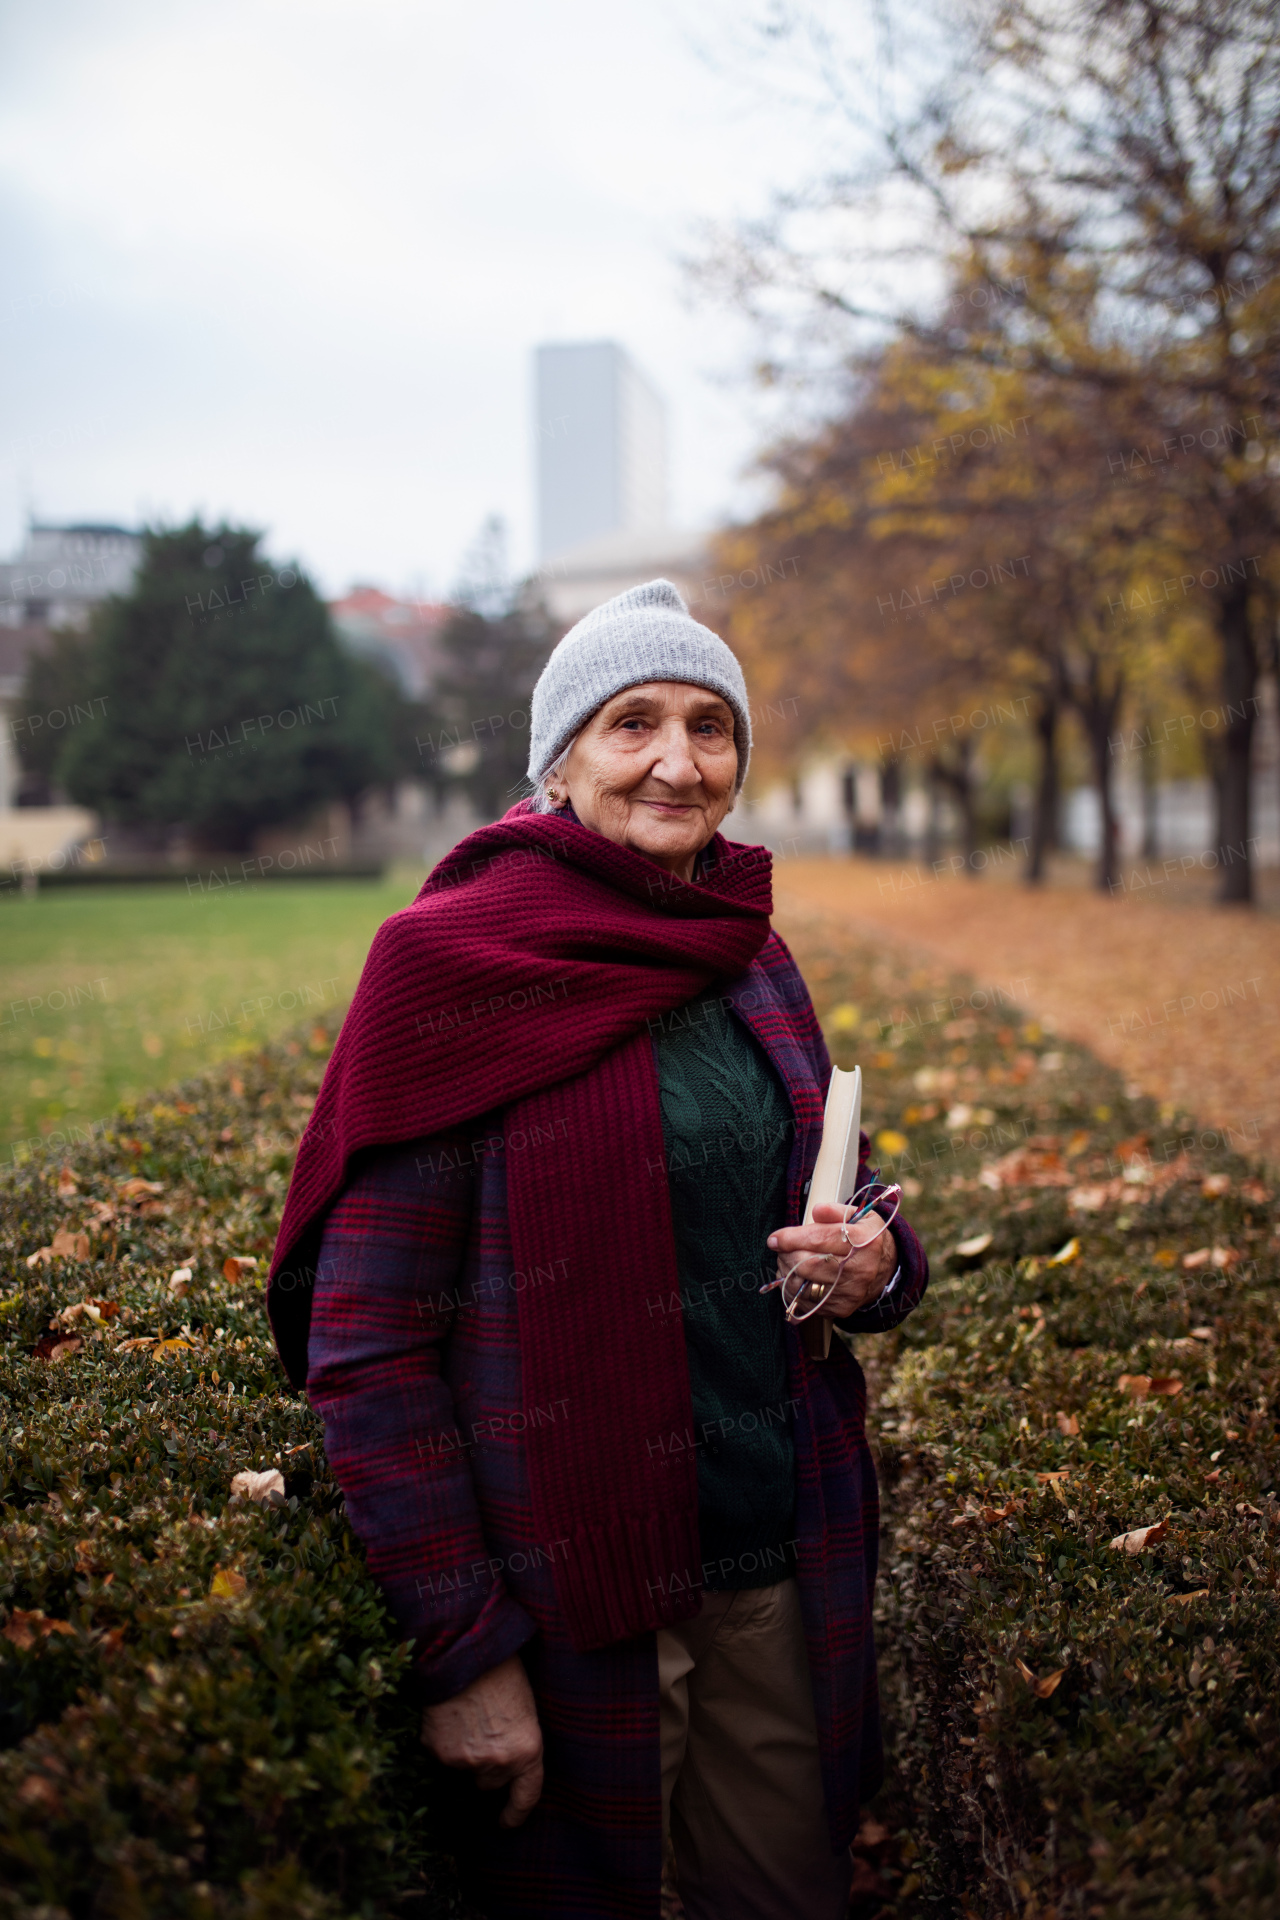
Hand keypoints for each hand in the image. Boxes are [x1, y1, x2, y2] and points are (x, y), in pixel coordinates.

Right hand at [420, 1654, 543, 1827]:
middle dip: (487, 1765)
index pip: (526, 1796)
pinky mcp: (437, 1751)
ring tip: (467, 1714)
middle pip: (488, 1783)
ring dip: (463, 1751)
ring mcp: (464, 1760)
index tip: (507, 1823)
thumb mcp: (524, 1708)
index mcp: (528, 1750)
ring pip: (463, 1769)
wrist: (466, 1646)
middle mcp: (497, 1762)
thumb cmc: (502, 1669)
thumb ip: (517, 1743)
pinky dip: (442, 1739)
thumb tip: (503, 1764)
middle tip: (485, 1730)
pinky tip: (449, 1713)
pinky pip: (439, 1754)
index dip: (516, 1814)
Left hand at [766, 1202, 896, 1319]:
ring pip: (805, 1285)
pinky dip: (794, 1289)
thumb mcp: (859, 1216)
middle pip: (810, 1264)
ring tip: (786, 1260)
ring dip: (787, 1272)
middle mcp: (860, 1269)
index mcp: (865, 1241)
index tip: (775, 1238)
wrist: (885, 1268)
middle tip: (780, 1248)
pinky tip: (794, 1276)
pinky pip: (807, 1302)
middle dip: (787, 1255)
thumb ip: (836, 1211)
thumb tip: (816, 1211)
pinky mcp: (841, 1307)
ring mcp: (851, 1292)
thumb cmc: (865, 1238)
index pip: (821, 1239)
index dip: (792, 1238)